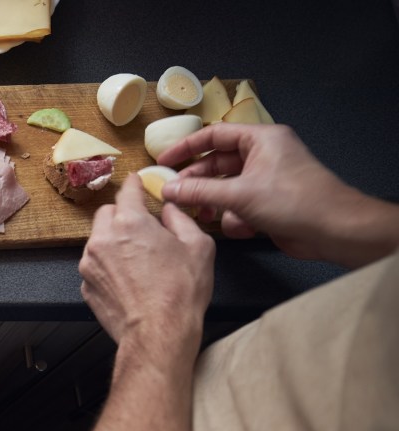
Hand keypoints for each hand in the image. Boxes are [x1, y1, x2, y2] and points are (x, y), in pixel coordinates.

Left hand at [80, 174, 214, 358]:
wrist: (158, 333)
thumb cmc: (180, 292)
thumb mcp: (198, 246)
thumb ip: (181, 219)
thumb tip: (169, 210)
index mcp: (130, 222)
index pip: (127, 191)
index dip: (134, 184)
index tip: (136, 182)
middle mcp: (103, 239)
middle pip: (106, 214)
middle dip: (122, 215)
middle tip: (141, 228)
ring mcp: (90, 264)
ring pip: (97, 240)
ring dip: (113, 242)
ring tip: (137, 260)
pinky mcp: (86, 286)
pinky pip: (95, 266)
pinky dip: (107, 267)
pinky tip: (128, 280)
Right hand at [158, 124, 398, 266]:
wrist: (332, 229)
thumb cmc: (292, 200)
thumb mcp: (239, 194)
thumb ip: (199, 192)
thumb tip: (167, 189)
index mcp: (260, 139)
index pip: (214, 135)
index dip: (186, 147)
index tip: (163, 162)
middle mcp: (263, 155)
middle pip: (217, 163)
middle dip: (198, 183)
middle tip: (175, 197)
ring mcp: (266, 179)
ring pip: (226, 187)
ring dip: (215, 203)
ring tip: (205, 216)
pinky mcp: (269, 202)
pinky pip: (239, 204)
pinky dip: (235, 217)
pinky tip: (240, 228)